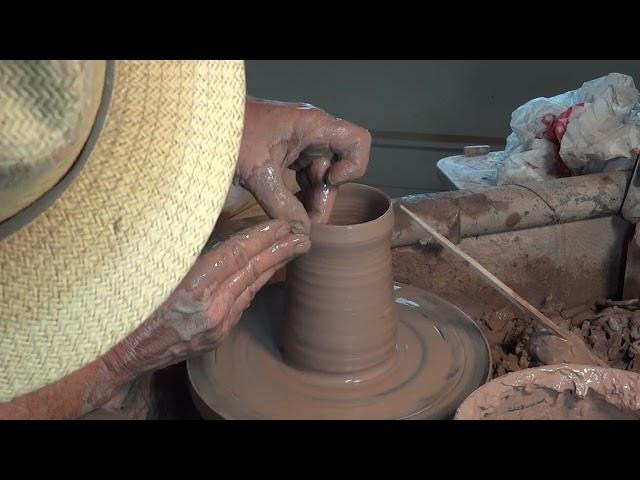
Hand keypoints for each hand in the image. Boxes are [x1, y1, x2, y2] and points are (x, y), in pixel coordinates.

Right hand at [101, 219, 309, 379]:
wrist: (119, 353)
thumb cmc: (128, 305)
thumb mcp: (156, 269)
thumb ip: (192, 255)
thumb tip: (221, 234)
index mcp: (195, 288)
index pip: (238, 254)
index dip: (262, 236)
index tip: (282, 224)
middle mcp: (212, 309)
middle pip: (253, 271)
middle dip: (280, 251)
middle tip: (303, 237)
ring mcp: (217, 326)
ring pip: (250, 288)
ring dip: (272, 267)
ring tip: (292, 250)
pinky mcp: (217, 337)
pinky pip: (240, 304)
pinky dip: (253, 285)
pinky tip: (264, 273)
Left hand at [236, 98, 370, 233]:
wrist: (202, 125)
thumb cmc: (229, 136)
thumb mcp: (257, 174)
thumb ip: (282, 205)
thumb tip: (303, 233)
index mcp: (312, 126)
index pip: (357, 141)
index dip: (353, 166)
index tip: (329, 181)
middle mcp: (312, 133)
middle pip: (337, 167)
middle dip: (325, 197)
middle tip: (308, 224)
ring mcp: (300, 143)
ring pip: (320, 176)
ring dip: (312, 201)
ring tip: (296, 222)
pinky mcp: (287, 153)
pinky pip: (304, 177)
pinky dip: (299, 196)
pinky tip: (288, 212)